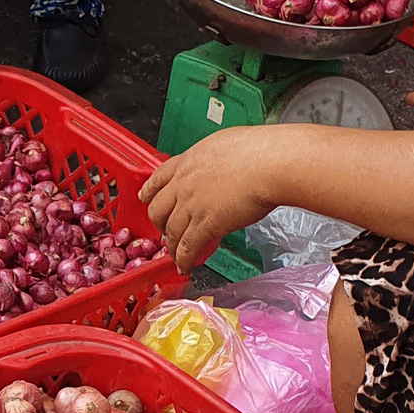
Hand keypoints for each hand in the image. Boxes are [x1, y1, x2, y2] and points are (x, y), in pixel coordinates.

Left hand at [139, 128, 279, 272]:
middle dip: (159, 222)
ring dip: (172, 246)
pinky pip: (187, 246)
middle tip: (164, 230)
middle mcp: (183, 183)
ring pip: (171, 231)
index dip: (150, 191)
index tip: (145, 197)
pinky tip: (185, 267)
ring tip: (174, 255)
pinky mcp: (205, 224)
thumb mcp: (224, 145)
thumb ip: (213, 160)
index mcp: (187, 162)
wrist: (268, 163)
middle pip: (157, 208)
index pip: (159, 177)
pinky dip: (184, 260)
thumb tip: (220, 166)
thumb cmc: (258, 151)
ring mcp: (191, 205)